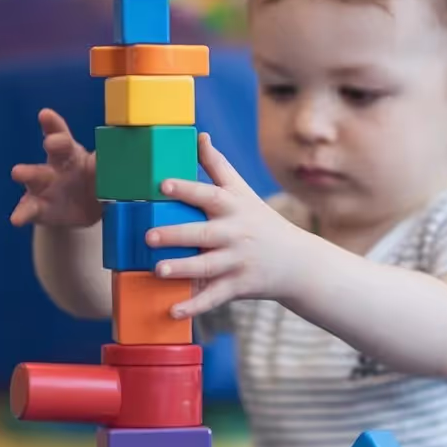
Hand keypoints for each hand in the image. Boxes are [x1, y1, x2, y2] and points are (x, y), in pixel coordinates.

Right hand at [9, 109, 101, 227]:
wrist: (88, 210)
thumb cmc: (93, 181)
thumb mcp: (103, 174)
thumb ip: (105, 167)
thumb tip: (109, 159)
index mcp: (71, 153)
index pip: (62, 135)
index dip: (53, 125)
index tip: (46, 115)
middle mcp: (55, 166)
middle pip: (52, 152)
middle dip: (52, 145)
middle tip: (51, 143)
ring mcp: (43, 186)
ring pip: (33, 177)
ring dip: (26, 173)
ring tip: (18, 172)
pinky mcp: (38, 208)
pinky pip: (29, 210)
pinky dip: (22, 213)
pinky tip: (17, 218)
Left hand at [149, 133, 317, 318]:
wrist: (297, 262)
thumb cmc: (262, 222)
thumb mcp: (243, 192)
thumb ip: (218, 165)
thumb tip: (199, 135)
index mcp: (233, 208)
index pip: (209, 195)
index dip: (187, 189)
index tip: (163, 185)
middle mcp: (236, 234)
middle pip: (204, 233)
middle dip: (177, 234)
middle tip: (149, 235)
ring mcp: (238, 262)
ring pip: (207, 267)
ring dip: (183, 269)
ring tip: (158, 270)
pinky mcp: (239, 286)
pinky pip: (214, 297)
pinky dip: (195, 306)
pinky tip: (173, 311)